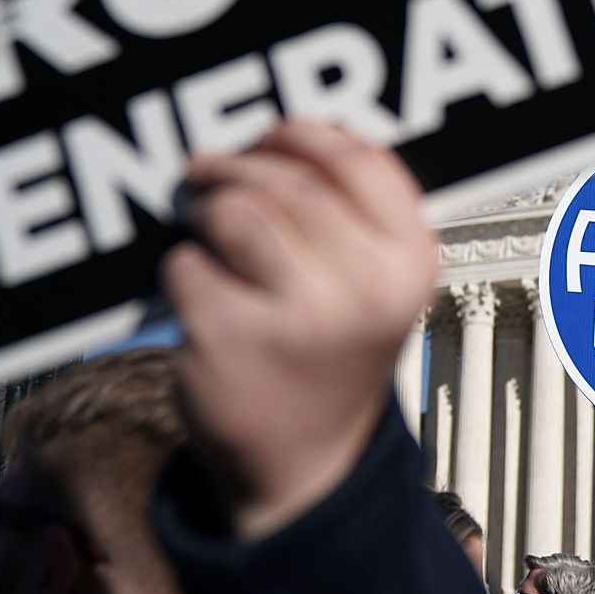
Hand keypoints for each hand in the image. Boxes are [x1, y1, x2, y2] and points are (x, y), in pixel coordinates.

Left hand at [162, 122, 436, 538]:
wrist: (304, 464)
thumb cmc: (332, 349)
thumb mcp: (374, 279)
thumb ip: (351, 207)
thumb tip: (282, 130)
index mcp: (411, 261)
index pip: (357, 157)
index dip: (301, 134)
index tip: (270, 135)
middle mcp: (367, 288)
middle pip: (286, 179)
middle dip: (235, 166)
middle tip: (208, 172)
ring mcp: (299, 317)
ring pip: (232, 211)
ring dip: (203, 208)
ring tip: (201, 221)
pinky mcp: (230, 341)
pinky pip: (186, 264)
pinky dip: (183, 272)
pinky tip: (201, 295)